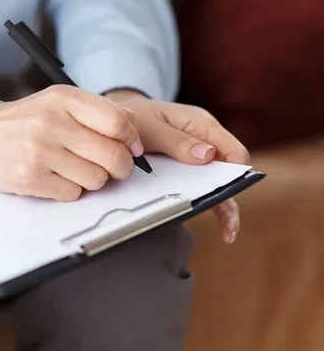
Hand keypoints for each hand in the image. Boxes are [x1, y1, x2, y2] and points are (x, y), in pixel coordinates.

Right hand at [0, 85, 144, 201]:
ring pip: (96, 179)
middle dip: (121, 167)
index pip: (119, 122)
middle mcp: (51, 122)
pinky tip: (55, 177)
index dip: (132, 140)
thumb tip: (135, 135)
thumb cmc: (23, 122)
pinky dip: (70, 190)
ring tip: (74, 169)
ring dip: (92, 179)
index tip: (131, 148)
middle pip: (113, 155)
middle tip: (114, 168)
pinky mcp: (29, 178)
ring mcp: (38, 151)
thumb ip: (96, 113)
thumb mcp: (57, 103)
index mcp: (63, 98)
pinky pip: (72, 194)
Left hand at [105, 89, 249, 243]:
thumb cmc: (135, 117)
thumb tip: (207, 156)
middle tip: (229, 225)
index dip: (236, 172)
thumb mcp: (151, 127)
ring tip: (226, 233)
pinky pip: (197, 187)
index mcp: (202, 125)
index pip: (233, 151)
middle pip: (228, 171)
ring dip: (219, 204)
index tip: (227, 191)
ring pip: (215, 184)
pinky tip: (206, 223)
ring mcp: (195, 158)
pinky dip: (201, 202)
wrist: (115, 121)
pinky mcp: (184, 170)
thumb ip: (177, 141)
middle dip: (229, 195)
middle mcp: (205, 142)